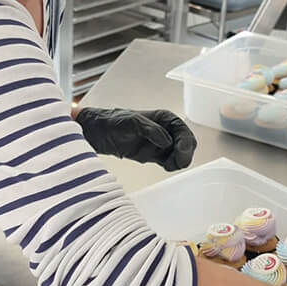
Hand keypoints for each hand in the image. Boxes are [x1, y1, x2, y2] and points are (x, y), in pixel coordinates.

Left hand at [76, 108, 196, 171]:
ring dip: (179, 161)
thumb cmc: (115, 121)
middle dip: (185, 153)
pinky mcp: (155, 156)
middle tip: (178, 162)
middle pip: (186, 143)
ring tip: (169, 165)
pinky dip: (172, 165)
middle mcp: (166, 131)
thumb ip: (151, 130)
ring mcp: (161, 144)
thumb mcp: (132, 122)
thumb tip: (166, 141)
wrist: (100, 133)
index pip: (183, 130)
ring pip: (180, 154)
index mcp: (164, 119)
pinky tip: (166, 166)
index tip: (181, 152)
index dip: (185, 142)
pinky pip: (170, 162)